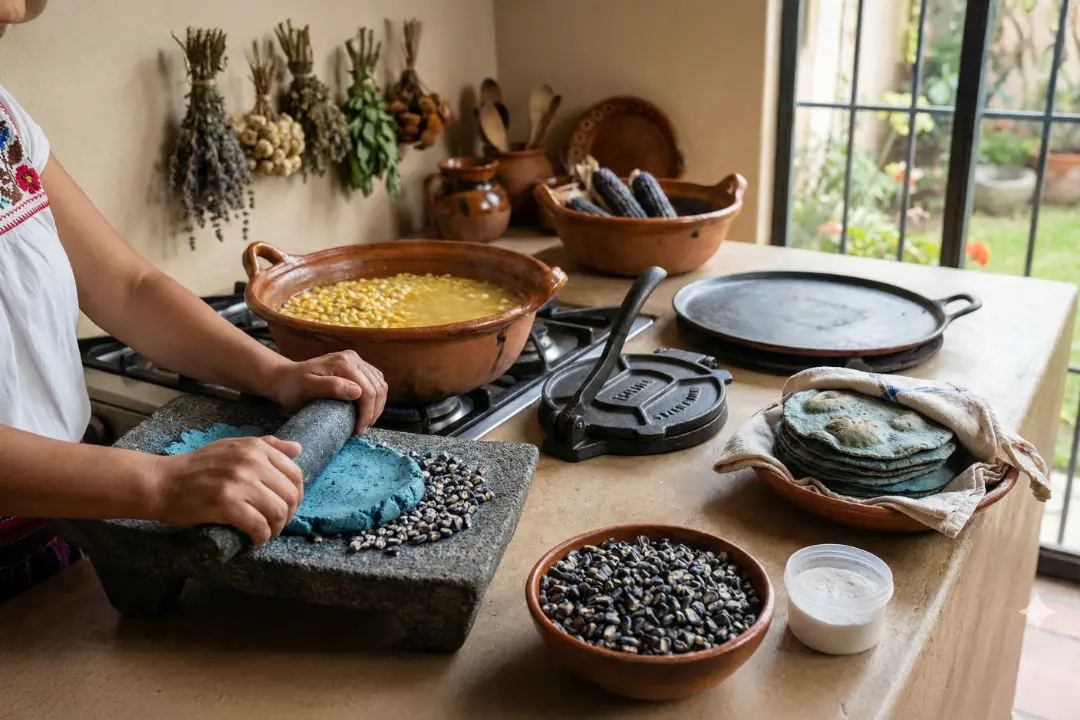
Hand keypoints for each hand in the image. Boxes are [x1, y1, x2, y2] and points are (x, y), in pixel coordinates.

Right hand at [149, 436, 302, 545]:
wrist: (163, 482)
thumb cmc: (198, 467)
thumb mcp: (233, 446)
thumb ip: (267, 446)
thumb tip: (298, 449)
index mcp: (255, 447)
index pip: (295, 474)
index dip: (296, 495)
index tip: (287, 507)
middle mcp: (251, 461)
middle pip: (290, 495)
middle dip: (288, 515)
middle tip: (276, 524)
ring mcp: (239, 482)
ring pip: (278, 511)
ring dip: (276, 528)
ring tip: (266, 533)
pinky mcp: (226, 503)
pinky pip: (258, 525)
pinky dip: (261, 537)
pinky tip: (254, 540)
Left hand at [267, 350, 387, 433]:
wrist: (285, 378)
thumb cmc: (292, 386)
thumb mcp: (307, 388)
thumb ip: (331, 387)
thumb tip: (357, 392)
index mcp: (344, 362)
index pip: (368, 390)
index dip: (367, 413)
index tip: (358, 430)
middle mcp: (353, 358)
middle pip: (377, 388)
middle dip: (374, 412)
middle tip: (362, 429)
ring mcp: (356, 361)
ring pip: (380, 385)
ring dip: (377, 405)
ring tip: (365, 421)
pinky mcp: (357, 366)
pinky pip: (376, 382)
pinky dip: (376, 397)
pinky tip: (367, 409)